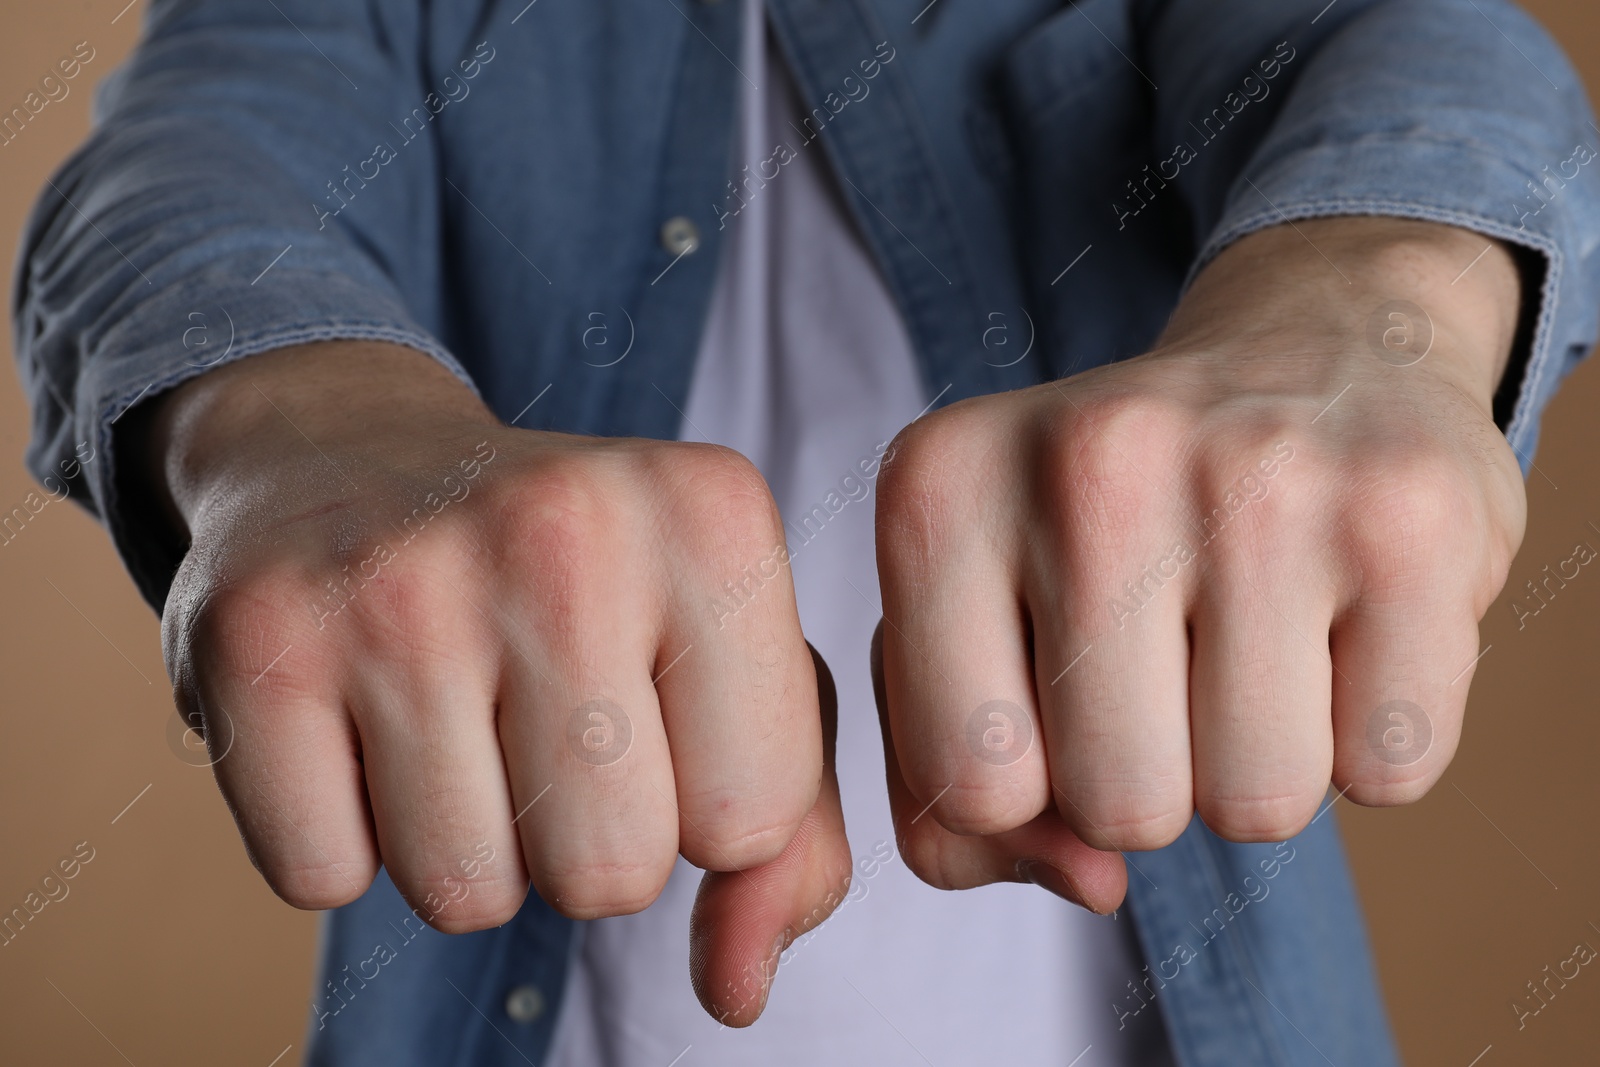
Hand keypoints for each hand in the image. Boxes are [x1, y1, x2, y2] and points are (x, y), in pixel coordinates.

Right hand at [138, 342, 851, 1024]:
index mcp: (712, 518)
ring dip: (467, 846)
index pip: (753, 820)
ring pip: (467, 894)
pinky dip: (342, 836)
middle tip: (539, 724)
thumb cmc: (584, 588)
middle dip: (584, 843)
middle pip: (611, 873)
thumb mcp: (729, 665)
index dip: (702, 808)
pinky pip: (324, 878)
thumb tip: (738, 991)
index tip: (652, 714)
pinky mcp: (258, 636)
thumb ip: (794, 833)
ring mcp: (401, 576)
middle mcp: (564, 523)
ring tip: (452, 715)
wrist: (358, 463)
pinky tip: (355, 720)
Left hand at [871, 217, 1525, 903]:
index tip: (1056, 695)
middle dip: (1150, 778)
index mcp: (939, 488)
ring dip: (1259, 763)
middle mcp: (1091, 460)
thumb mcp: (972, 622)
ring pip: (1256, 807)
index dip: (1026, 792)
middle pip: (1118, 808)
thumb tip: (1091, 884)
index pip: (967, 785)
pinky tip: (1345, 620)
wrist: (1315, 354)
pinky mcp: (1411, 519)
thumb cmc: (1112, 525)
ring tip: (1256, 632)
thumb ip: (953, 792)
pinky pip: (1388, 774)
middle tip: (1171, 657)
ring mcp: (1260, 478)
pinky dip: (1369, 736)